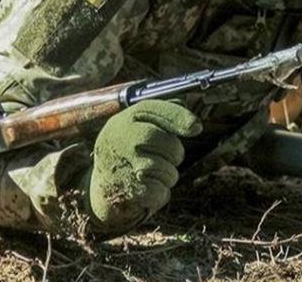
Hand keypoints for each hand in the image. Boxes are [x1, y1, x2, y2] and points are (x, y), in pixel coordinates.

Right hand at [87, 100, 201, 231]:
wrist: (104, 190)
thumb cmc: (129, 154)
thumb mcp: (137, 129)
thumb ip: (161, 115)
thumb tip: (188, 112)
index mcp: (122, 121)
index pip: (150, 109)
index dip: (177, 116)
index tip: (196, 127)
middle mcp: (119, 140)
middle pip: (162, 140)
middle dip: (175, 151)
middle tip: (174, 157)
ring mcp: (122, 165)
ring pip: (165, 169)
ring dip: (169, 175)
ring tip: (154, 175)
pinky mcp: (128, 191)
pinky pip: (161, 191)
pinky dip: (161, 193)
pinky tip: (148, 189)